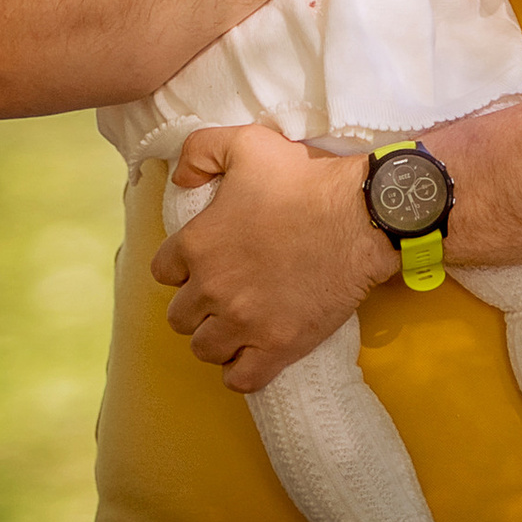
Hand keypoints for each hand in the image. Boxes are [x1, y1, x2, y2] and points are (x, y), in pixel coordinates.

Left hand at [151, 124, 395, 392]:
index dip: (181, 266)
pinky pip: (240, 379)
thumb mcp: (246, 143)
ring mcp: (244, 322)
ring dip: (215, 338)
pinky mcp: (278, 346)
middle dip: (196, 305)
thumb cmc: (303, 178)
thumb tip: (180, 178)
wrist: (359, 217)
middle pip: (179, 317)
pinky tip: (251, 352)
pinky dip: (240, 370)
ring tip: (235, 324)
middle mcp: (212, 288)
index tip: (202, 262)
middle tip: (222, 292)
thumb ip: (200, 152)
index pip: (163, 271)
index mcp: (198, 243)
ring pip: (205, 349)